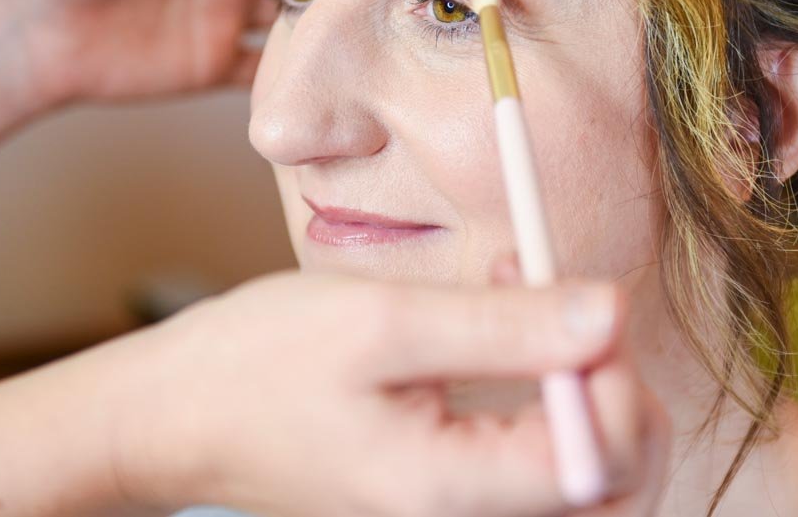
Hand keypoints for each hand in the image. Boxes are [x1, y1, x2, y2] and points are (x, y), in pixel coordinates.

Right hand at [103, 266, 669, 516]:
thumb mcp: (383, 320)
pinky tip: (504, 328)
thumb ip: (506, 324)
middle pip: (615, 492)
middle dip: (619, 393)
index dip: (616, 378)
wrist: (178, 419)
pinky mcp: (451, 506)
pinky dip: (547, 402)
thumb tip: (612, 313)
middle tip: (573, 311)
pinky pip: (536, 470)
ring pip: (586, 482)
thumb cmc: (258, 366)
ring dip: (583, 389)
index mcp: (448, 497)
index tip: (583, 305)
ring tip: (524, 300)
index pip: (601, 463)